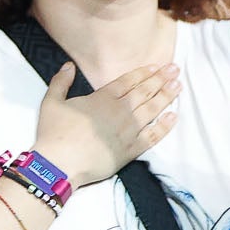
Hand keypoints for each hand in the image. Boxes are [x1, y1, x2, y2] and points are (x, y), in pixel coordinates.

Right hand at [32, 62, 180, 188]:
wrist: (60, 164)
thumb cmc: (54, 133)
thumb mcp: (51, 102)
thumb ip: (60, 82)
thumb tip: (68, 65)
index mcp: (102, 98)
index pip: (127, 81)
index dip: (143, 73)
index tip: (156, 66)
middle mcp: (119, 111)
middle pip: (144, 92)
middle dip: (160, 79)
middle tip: (175, 70)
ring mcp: (127, 131)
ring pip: (152, 110)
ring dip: (166, 97)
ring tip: (178, 86)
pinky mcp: (130, 150)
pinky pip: (152, 136)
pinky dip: (164, 127)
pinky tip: (173, 117)